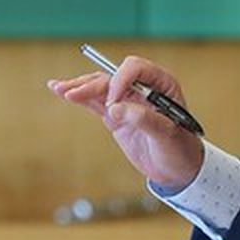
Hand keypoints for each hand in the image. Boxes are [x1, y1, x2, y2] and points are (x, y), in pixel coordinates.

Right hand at [48, 56, 204, 191]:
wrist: (178, 170)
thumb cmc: (181, 150)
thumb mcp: (168, 135)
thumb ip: (144, 119)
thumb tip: (115, 109)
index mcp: (162, 84)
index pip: (136, 69)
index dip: (121, 79)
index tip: (113, 102)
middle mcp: (143, 87)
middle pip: (112, 76)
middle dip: (92, 84)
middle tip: (73, 94)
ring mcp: (127, 100)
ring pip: (100, 86)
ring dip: (79, 86)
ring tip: (58, 87)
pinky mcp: (115, 115)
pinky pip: (94, 101)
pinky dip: (79, 96)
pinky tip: (61, 91)